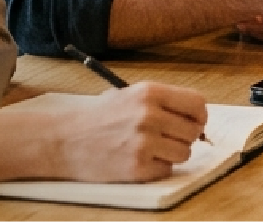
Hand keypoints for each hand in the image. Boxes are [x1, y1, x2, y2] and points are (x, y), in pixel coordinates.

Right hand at [0, 81, 207, 182]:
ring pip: (184, 153)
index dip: (199, 116)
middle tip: (167, 138)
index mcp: (149, 92)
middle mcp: (149, 115)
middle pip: (193, 131)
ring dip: (172, 154)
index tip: (194, 122)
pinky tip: (138, 159)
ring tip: (150, 148)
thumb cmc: (98, 118)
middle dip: (184, 137)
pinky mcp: (137, 167)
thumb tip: (197, 117)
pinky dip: (157, 168)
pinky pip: (167, 169)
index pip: (197, 103)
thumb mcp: (128, 95)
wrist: (63, 140)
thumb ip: (163, 102)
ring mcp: (144, 142)